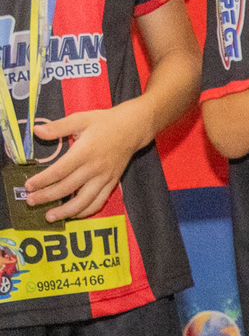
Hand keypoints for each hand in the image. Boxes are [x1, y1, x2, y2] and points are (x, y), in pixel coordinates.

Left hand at [26, 100, 154, 221]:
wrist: (133, 128)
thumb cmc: (105, 122)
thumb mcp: (80, 119)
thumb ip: (57, 127)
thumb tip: (36, 131)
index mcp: (85, 152)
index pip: (59, 171)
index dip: (42, 181)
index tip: (28, 186)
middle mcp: (95, 168)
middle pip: (68, 188)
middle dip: (47, 197)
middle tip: (31, 202)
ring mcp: (105, 178)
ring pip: (84, 200)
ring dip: (66, 211)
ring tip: (50, 217)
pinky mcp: (112, 183)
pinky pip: (99, 202)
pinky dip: (86, 211)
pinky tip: (73, 214)